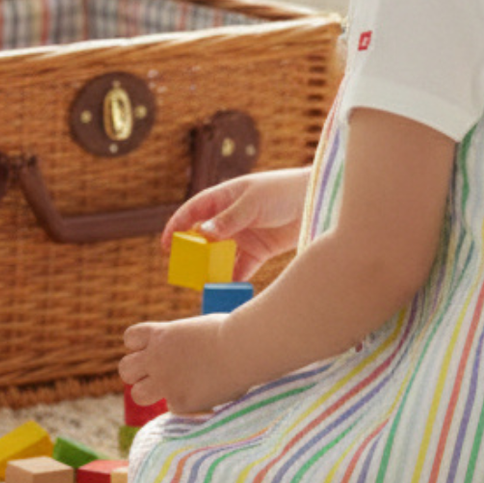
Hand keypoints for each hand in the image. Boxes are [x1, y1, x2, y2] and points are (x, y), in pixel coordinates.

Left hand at [118, 313, 243, 415]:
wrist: (244, 348)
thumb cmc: (231, 333)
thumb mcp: (197, 329)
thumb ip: (180, 342)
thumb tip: (182, 355)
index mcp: (161, 334)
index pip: (130, 338)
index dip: (140, 346)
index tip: (156, 349)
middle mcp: (156, 357)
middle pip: (125, 369)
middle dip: (138, 372)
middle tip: (158, 374)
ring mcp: (165, 381)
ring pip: (137, 394)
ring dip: (151, 392)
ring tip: (173, 388)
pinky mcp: (179, 401)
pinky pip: (173, 406)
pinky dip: (186, 403)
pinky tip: (205, 393)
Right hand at [162, 167, 309, 280]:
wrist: (316, 201)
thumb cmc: (283, 191)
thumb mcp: (253, 202)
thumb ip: (229, 219)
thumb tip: (202, 233)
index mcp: (224, 198)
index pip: (193, 212)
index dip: (177, 227)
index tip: (166, 246)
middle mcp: (229, 218)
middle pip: (203, 239)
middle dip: (192, 256)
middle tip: (184, 273)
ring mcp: (243, 236)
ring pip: (219, 257)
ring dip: (211, 271)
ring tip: (205, 286)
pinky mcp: (258, 252)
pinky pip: (240, 269)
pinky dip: (232, 280)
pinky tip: (226, 291)